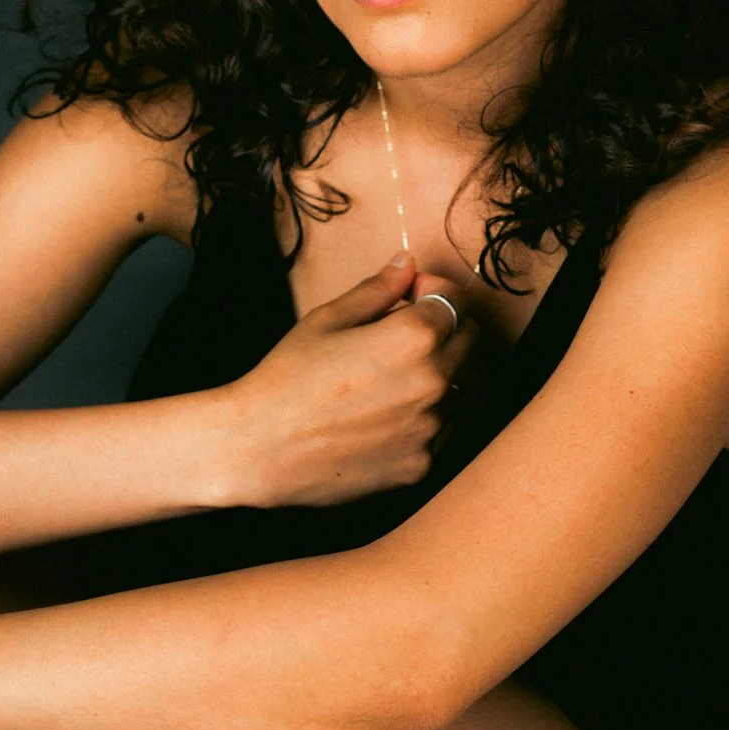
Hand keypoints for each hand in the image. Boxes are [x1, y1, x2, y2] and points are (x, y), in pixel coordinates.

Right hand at [232, 252, 479, 507]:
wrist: (259, 449)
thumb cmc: (286, 379)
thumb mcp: (327, 320)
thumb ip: (376, 290)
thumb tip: (405, 265)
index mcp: (413, 338)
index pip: (454, 301)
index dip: (432, 290)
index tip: (412, 295)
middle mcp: (434, 382)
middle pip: (468, 341)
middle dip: (444, 329)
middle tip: (402, 334)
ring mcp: (431, 428)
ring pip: (462, 388)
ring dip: (439, 374)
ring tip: (390, 377)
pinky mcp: (422, 464)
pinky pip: (442, 431)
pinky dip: (425, 417)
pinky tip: (385, 415)